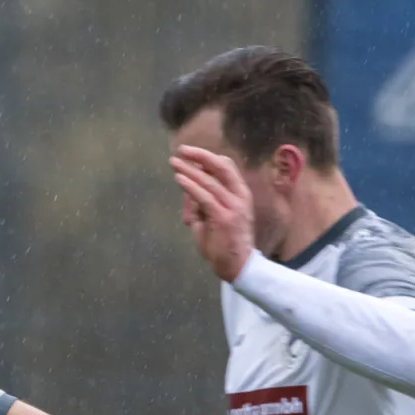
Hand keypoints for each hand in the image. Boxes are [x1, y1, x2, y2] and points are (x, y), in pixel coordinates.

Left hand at [170, 145, 255, 282]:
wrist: (236, 265)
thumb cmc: (223, 243)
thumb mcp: (210, 218)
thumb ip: (200, 203)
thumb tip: (186, 188)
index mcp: (240, 194)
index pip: (227, 167)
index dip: (209, 158)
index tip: (191, 154)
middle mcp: (240, 196)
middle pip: (222, 166)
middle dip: (201, 156)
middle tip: (182, 150)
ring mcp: (233, 206)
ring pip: (210, 181)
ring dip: (189, 170)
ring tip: (174, 162)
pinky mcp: (223, 217)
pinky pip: (204, 197)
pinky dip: (190, 186)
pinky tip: (179, 178)